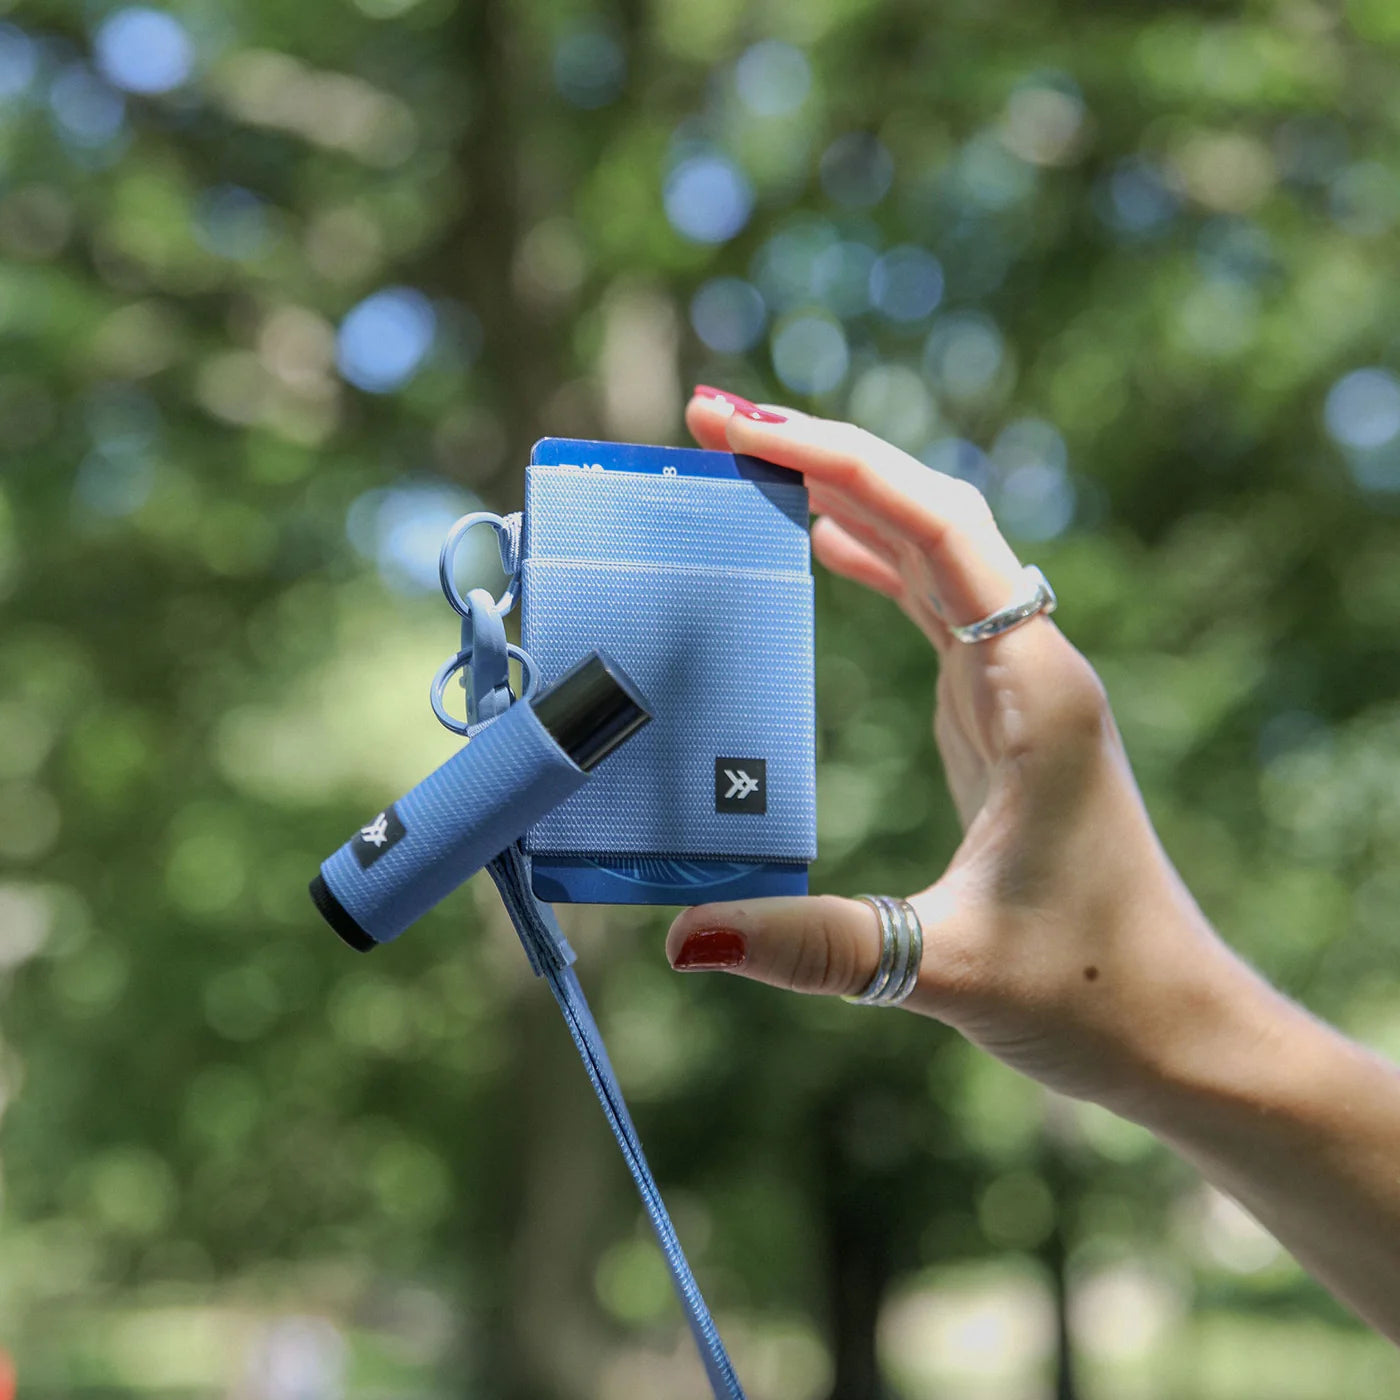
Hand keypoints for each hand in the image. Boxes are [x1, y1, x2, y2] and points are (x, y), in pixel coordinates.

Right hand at [667, 386, 1264, 1117]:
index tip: (742, 429)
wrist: (1172, 1021)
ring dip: (841, 496)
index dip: (837, 463)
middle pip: (925, 514)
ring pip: (926, 549)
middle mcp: (1028, 665)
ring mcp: (1013, 683)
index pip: (934, 530)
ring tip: (744, 459)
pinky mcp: (993, 713)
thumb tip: (683, 937)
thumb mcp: (942, 966)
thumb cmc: (1087, 989)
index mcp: (1032, 691)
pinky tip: (813, 544)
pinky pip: (925, 602)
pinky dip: (864, 557)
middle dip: (822, 456)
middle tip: (712, 420)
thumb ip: (814, 947)